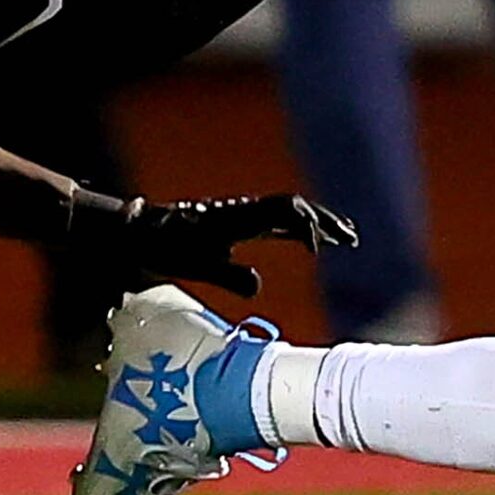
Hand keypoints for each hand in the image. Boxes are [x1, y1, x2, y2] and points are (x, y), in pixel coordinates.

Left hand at [118, 194, 359, 296]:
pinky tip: (311, 245)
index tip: (319, 252)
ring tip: (346, 238)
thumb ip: (229, 277)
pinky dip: (300, 230)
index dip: (309, 227)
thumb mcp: (198, 266)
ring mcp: (245, 215)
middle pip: (296, 207)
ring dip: (318, 223)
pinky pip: (278, 222)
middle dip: (326, 221)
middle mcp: (247, 210)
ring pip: (290, 213)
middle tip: (351, 239)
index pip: (287, 211)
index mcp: (242, 215)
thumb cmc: (169, 248)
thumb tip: (258, 288)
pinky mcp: (241, 223)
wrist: (143, 232)